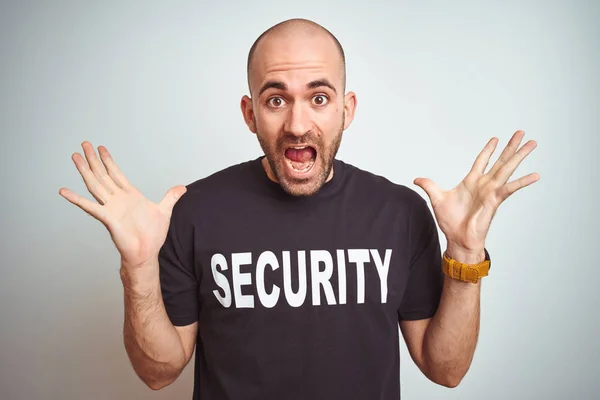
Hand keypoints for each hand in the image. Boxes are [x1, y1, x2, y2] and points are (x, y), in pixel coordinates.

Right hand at [59, 142, 186, 269]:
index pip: (116, 173)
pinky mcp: (107, 218)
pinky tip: (65, 191)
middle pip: (103, 174)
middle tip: (84, 144)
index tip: (101, 148)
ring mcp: (111, 207)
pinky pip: (89, 207)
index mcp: (130, 195)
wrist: (146, 253)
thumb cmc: (152, 235)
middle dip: (94, 159)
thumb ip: (171, 197)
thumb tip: (182, 188)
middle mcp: (118, 199)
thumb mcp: (165, 211)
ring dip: (85, 171)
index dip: (109, 160)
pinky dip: (76, 199)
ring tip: (75, 157)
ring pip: (95, 185)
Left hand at [414, 130, 538, 259]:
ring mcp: (491, 191)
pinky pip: (510, 189)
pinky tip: (535, 175)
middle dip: (511, 147)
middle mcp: (484, 184)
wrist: (458, 239)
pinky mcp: (495, 200)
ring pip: (508, 169)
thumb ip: (429, 186)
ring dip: (519, 156)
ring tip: (532, 143)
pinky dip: (522, 182)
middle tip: (521, 133)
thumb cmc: (450, 222)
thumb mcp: (437, 198)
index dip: (488, 150)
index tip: (495, 139)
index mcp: (471, 182)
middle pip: (500, 160)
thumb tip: (416, 179)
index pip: (481, 161)